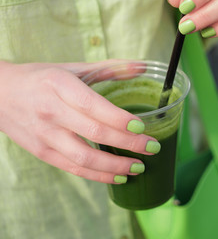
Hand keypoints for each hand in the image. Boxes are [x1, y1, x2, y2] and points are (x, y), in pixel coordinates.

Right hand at [0, 60, 158, 183]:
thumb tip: (143, 66)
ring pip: (84, 157)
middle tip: (152, 148)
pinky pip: (73, 168)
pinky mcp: (42, 152)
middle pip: (94, 132)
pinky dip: (98, 175)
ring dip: (114, 165)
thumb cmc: (41, 79)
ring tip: (139, 167)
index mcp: (59, 85)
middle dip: (128, 143)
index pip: (93, 105)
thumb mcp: (72, 68)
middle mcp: (51, 111)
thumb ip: (109, 68)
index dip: (119, 119)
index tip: (142, 127)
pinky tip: (118, 176)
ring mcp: (45, 135)